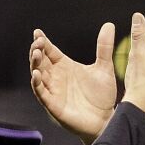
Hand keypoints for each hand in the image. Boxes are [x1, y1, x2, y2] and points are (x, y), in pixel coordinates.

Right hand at [30, 23, 118, 143]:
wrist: (106, 119)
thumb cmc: (102, 96)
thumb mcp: (104, 68)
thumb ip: (104, 47)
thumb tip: (109, 25)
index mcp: (66, 66)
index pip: (50, 51)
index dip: (43, 42)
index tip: (37, 32)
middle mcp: (57, 77)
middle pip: (41, 61)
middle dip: (37, 51)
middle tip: (37, 42)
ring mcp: (54, 91)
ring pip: (39, 75)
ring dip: (35, 65)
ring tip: (35, 53)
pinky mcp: (54, 105)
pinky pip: (42, 94)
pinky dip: (38, 84)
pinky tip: (37, 75)